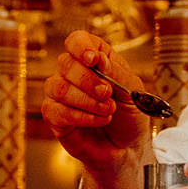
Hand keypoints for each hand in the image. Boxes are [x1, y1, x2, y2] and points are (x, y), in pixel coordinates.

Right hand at [41, 31, 152, 180]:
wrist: (127, 148)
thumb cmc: (129, 115)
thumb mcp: (133, 90)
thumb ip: (116, 72)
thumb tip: (97, 58)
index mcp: (93, 58)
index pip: (76, 40)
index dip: (81, 47)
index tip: (94, 60)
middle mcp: (72, 73)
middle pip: (65, 63)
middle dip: (88, 80)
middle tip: (108, 94)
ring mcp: (60, 95)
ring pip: (57, 87)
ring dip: (86, 100)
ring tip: (108, 111)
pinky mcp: (54, 117)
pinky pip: (55, 110)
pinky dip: (81, 116)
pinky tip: (99, 121)